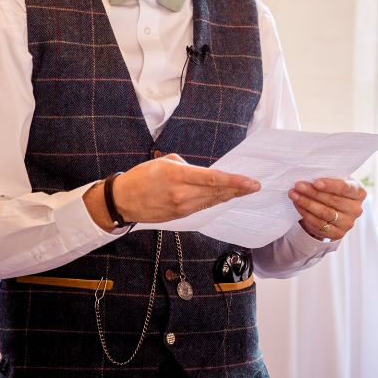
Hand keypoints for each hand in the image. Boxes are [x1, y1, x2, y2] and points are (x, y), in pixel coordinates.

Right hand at [108, 154, 258, 224]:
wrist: (122, 201)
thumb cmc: (141, 177)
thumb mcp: (163, 162)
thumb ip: (185, 166)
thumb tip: (200, 174)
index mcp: (178, 175)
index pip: (213, 179)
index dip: (234, 181)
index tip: (251, 182)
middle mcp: (182, 193)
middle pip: (217, 192)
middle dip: (238, 189)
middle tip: (255, 186)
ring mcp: (181, 207)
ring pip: (212, 201)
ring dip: (229, 195)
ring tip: (245, 191)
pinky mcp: (180, 215)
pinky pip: (203, 207)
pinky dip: (216, 201)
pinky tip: (226, 197)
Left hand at [289, 177, 366, 241]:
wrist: (336, 210)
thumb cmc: (335, 190)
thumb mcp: (338, 181)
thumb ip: (330, 178)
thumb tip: (310, 176)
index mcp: (359, 193)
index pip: (345, 188)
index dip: (330, 185)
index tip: (315, 182)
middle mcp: (356, 209)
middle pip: (332, 200)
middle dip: (313, 192)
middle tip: (298, 186)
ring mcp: (348, 223)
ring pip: (324, 213)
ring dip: (306, 203)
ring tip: (294, 194)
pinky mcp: (337, 234)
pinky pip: (319, 224)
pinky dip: (306, 213)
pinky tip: (298, 205)